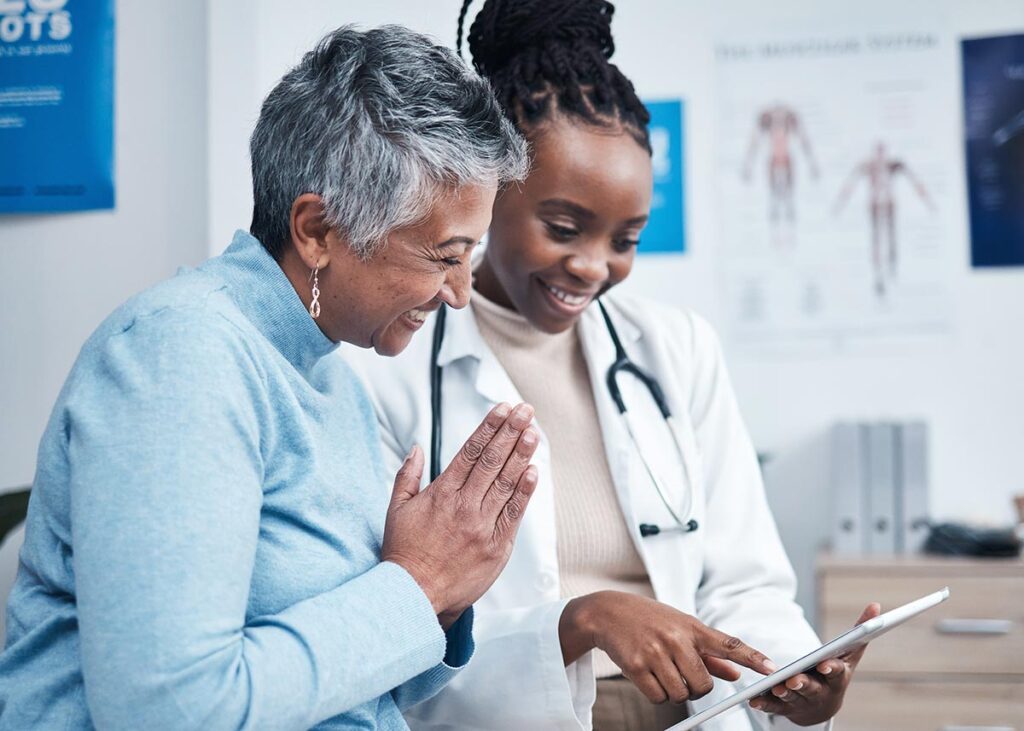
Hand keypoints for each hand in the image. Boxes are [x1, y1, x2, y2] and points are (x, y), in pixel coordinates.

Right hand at [381, 402, 538, 625]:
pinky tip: (533, 472)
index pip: (470, 451)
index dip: (489, 428)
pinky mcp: (496, 548)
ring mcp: (482, 527)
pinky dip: (524, 492)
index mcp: (441, 493)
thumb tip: (417, 448)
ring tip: (533, 432)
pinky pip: (513, 515)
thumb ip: (407, 476)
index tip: (503, 409)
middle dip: (510, 432)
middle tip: (525, 411)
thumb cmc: (403, 553)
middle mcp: (464, 506)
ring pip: (506, 484)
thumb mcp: (396, 509)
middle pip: (492, 461)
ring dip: (522, 455)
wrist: (413, 596)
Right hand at [561, 592, 777, 704]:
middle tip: (685, 678)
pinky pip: (658, 697)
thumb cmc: (650, 620)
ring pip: (680, 694)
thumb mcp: (681, 628)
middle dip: (697, 689)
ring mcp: (655, 652)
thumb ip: (709, 653)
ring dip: (674, 692)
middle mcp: (676, 638)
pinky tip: (649, 677)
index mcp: (692, 627)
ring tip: (662, 672)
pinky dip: (657, 695)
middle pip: (703, 685)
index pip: (729, 644)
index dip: (752, 658)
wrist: (607, 612)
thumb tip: (735, 674)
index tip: (773, 669)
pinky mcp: (635, 666)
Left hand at [749, 603, 880, 724]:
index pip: (836, 673)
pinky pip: (774, 707)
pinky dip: (765, 703)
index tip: (824, 665)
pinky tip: (755, 700)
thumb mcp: (849, 653)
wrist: (824, 704)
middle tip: (794, 679)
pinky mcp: (785, 707)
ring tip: (776, 687)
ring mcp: (803, 701)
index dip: (831, 669)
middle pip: (813, 688)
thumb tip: (875, 605)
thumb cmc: (837, 671)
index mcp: (837, 678)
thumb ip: (860, 631)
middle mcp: (821, 692)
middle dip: (804, 684)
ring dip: (785, 693)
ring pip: (793, 698)